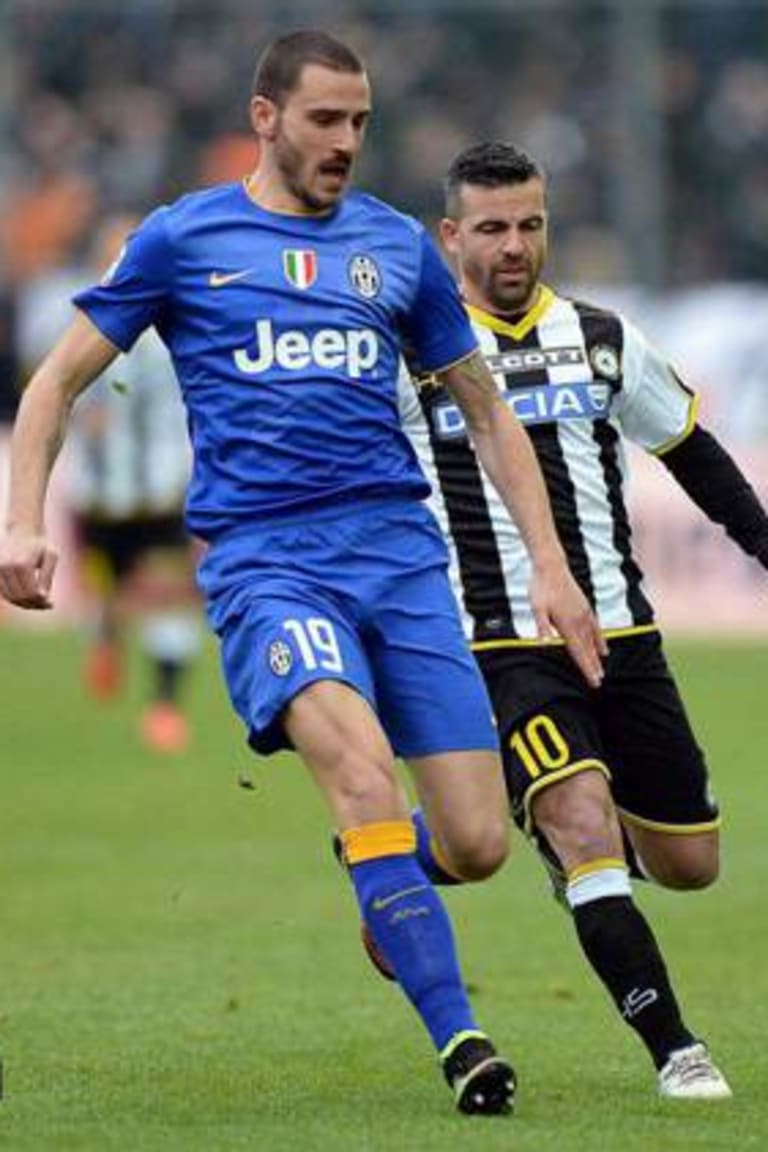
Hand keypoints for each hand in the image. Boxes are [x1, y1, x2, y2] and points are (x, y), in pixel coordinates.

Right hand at [0, 532, 57, 608]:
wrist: (22, 530)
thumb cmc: (40, 544)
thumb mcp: (51, 557)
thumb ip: (47, 577)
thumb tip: (43, 597)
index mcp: (22, 563)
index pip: (31, 592)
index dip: (42, 601)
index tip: (51, 604)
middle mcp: (7, 567)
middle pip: (20, 597)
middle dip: (34, 604)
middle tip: (46, 606)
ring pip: (11, 597)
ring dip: (25, 604)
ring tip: (39, 604)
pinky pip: (5, 593)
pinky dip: (16, 599)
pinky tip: (29, 599)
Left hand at [529, 565, 606, 687]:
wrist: (552, 567)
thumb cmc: (540, 588)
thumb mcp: (536, 607)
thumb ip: (542, 626)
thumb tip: (543, 644)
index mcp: (566, 624)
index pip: (578, 651)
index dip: (586, 668)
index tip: (593, 681)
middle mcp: (578, 621)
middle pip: (587, 649)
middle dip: (593, 667)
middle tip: (598, 683)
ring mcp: (584, 614)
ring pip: (593, 640)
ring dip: (597, 657)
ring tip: (601, 670)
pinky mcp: (586, 607)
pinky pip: (596, 628)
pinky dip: (600, 640)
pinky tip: (603, 650)